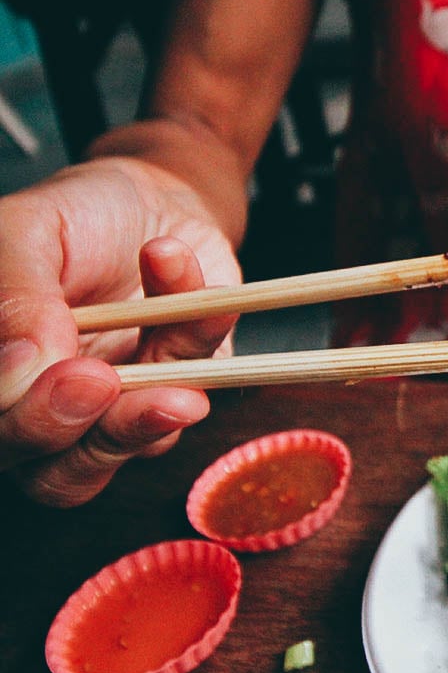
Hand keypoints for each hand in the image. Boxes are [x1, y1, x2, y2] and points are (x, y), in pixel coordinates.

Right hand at [0, 158, 241, 505]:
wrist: (155, 199)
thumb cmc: (76, 217)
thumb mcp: (27, 233)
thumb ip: (17, 301)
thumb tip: (16, 372)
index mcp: (2, 374)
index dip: (23, 422)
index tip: (61, 376)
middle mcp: (52, 407)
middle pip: (56, 473)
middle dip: (78, 432)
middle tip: (99, 381)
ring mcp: (122, 405)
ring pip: (129, 450)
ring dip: (150, 420)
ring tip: (177, 391)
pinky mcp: (186, 385)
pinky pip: (199, 384)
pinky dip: (202, 335)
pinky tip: (198, 290)